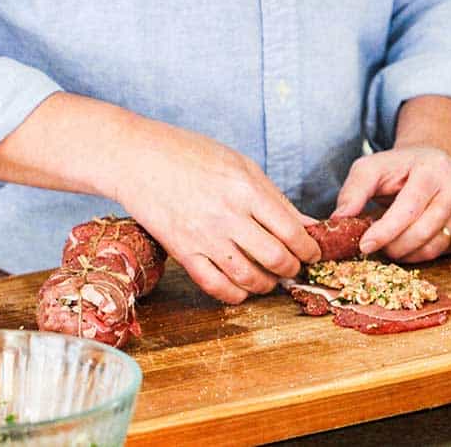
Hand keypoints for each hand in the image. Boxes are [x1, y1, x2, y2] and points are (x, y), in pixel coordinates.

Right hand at [108, 115, 320, 303]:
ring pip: (249, 277)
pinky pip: (215, 286)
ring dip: (267, 284)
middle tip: (294, 267)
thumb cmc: (193, 155)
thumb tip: (309, 226)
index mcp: (247, 190)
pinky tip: (242, 289)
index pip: (292, 231)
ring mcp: (204, 236)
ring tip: (270, 278)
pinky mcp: (182, 251)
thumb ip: (276, 199)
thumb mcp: (243, 166)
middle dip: (293, 268)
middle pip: (276, 258)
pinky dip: (235, 294)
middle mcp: (228, 216)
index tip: (313, 253)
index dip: (309, 249)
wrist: (137, 159)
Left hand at [332, 146, 450, 262]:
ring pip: (434, 247)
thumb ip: (353, 190)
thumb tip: (339, 219)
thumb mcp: (371, 168)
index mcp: (434, 169)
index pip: (408, 209)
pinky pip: (444, 252)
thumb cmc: (399, 168)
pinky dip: (421, 254)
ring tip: (389, 244)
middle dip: (393, 247)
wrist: (431, 163)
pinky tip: (408, 241)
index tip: (365, 245)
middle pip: (423, 232)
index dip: (385, 232)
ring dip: (406, 254)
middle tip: (375, 247)